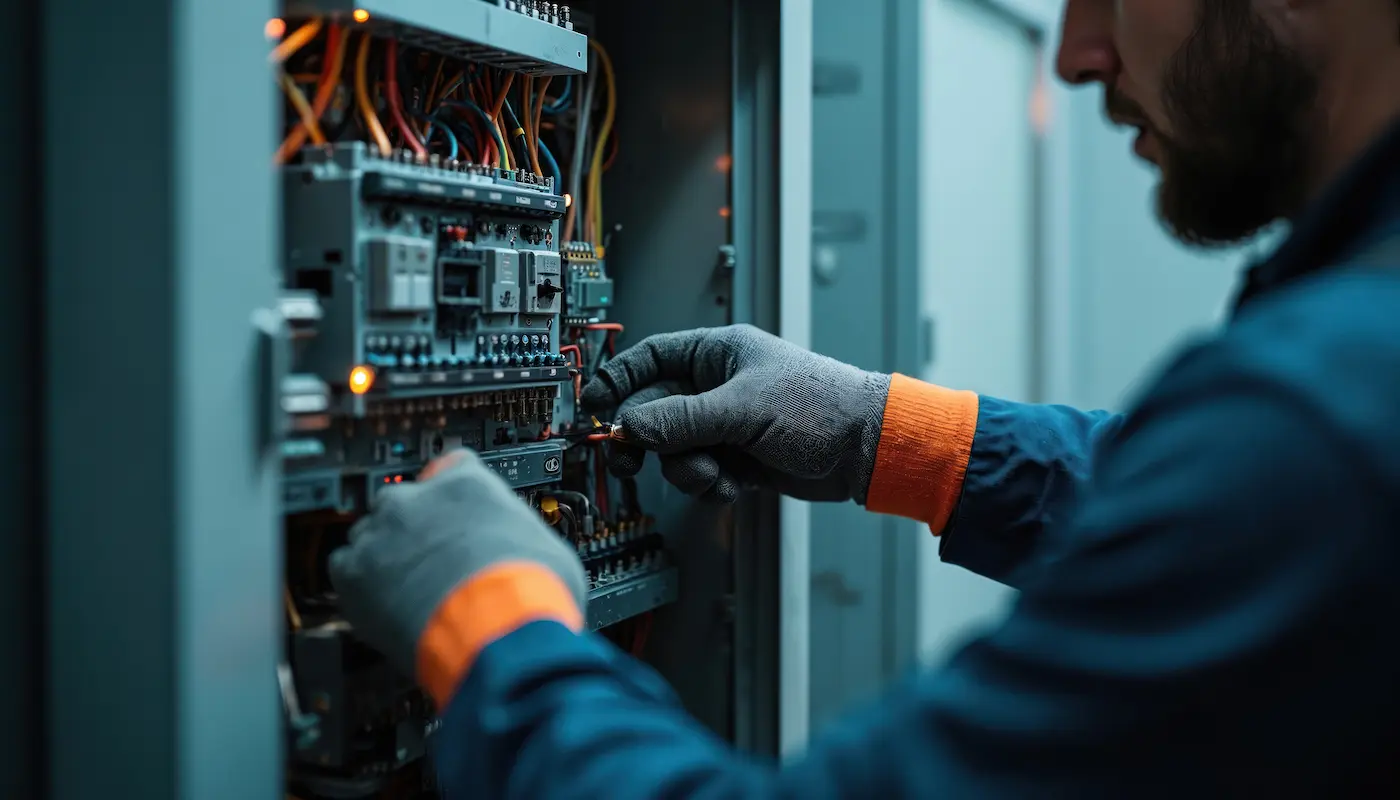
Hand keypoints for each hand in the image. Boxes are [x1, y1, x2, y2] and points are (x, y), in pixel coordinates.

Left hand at [328, 449, 586, 681]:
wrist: (498, 631)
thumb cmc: (529, 592)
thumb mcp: (544, 545)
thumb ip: (517, 533)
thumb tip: (522, 548)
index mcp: (467, 483)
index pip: (450, 468)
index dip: (451, 496)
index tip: (453, 514)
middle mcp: (418, 498)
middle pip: (404, 500)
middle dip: (414, 529)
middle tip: (432, 561)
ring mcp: (382, 532)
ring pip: (371, 533)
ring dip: (385, 556)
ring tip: (407, 589)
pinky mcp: (354, 572)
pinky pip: (344, 568)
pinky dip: (358, 585)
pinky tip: (381, 603)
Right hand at [581, 324, 890, 503]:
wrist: (866, 450)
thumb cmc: (821, 407)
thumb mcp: (743, 409)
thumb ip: (682, 419)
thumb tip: (631, 426)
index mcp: (718, 353)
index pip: (650, 358)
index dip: (617, 381)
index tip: (593, 406)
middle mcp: (717, 386)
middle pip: (655, 412)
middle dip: (653, 441)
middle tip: (631, 459)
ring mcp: (726, 424)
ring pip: (675, 450)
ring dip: (687, 469)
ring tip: (716, 475)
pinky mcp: (738, 458)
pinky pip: (700, 474)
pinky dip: (711, 485)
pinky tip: (736, 486)